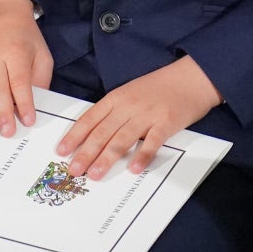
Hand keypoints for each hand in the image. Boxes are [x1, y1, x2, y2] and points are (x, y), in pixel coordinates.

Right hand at [0, 0, 53, 137]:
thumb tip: (36, 105)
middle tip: (7, 132)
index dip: (24, 103)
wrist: (3, 15)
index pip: (20, 82)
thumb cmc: (24, 38)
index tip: (28, 121)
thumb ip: (40, 79)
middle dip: (3, 112)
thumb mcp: (41, 54)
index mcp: (15, 52)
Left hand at [57, 56, 221, 179]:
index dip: (75, 135)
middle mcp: (128, 106)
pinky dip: (142, 156)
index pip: (90, 118)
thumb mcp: (131, 93)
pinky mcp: (166, 122)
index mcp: (117, 98)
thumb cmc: (159, 86)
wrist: (191, 77)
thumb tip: (96, 135)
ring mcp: (147, 114)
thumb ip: (115, 112)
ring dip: (107, 158)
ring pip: (122, 139)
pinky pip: (152, 142)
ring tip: (95, 174)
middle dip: (85, 152)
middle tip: (73, 170)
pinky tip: (133, 169)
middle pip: (102, 132)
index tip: (61, 151)